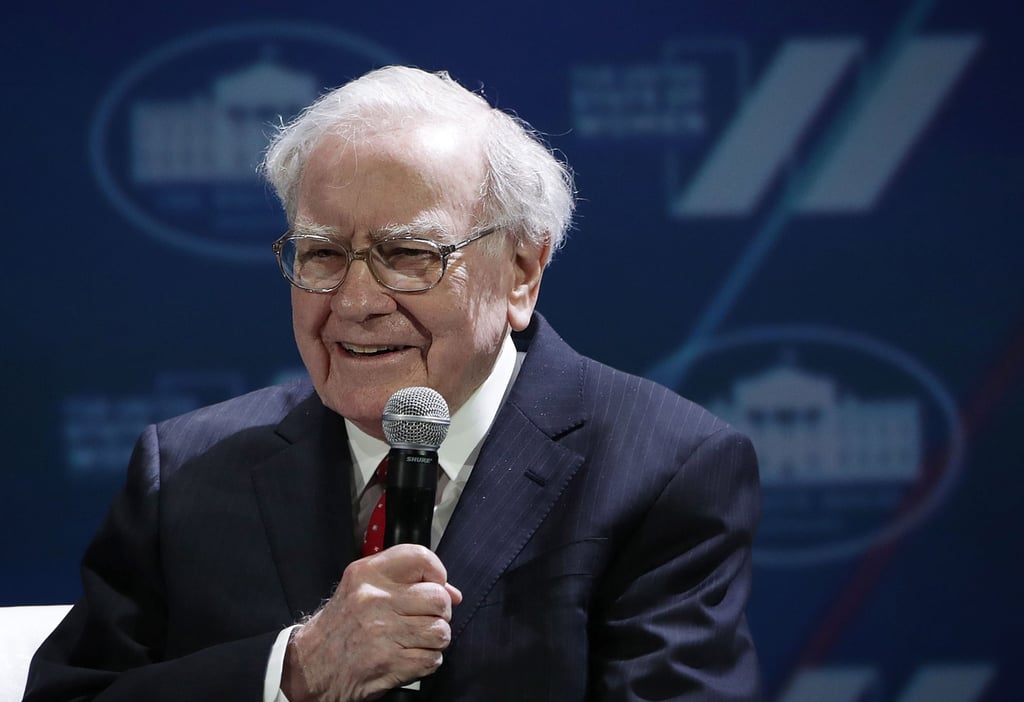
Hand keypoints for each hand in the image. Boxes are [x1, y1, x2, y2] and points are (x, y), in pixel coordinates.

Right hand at [282, 544, 462, 701]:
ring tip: (418, 639)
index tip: (434, 584)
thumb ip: (405, 582)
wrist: (310, 667)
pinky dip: (427, 661)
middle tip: (426, 618)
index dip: (437, 572)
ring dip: (435, 639)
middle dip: (440, 612)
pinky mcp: (389, 663)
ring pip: (440, 631)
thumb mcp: (362, 589)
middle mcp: (374, 600)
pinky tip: (410, 657)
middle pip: (438, 598)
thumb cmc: (342, 626)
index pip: (420, 557)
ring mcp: (383, 633)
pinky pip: (433, 659)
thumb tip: (453, 593)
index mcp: (367, 574)